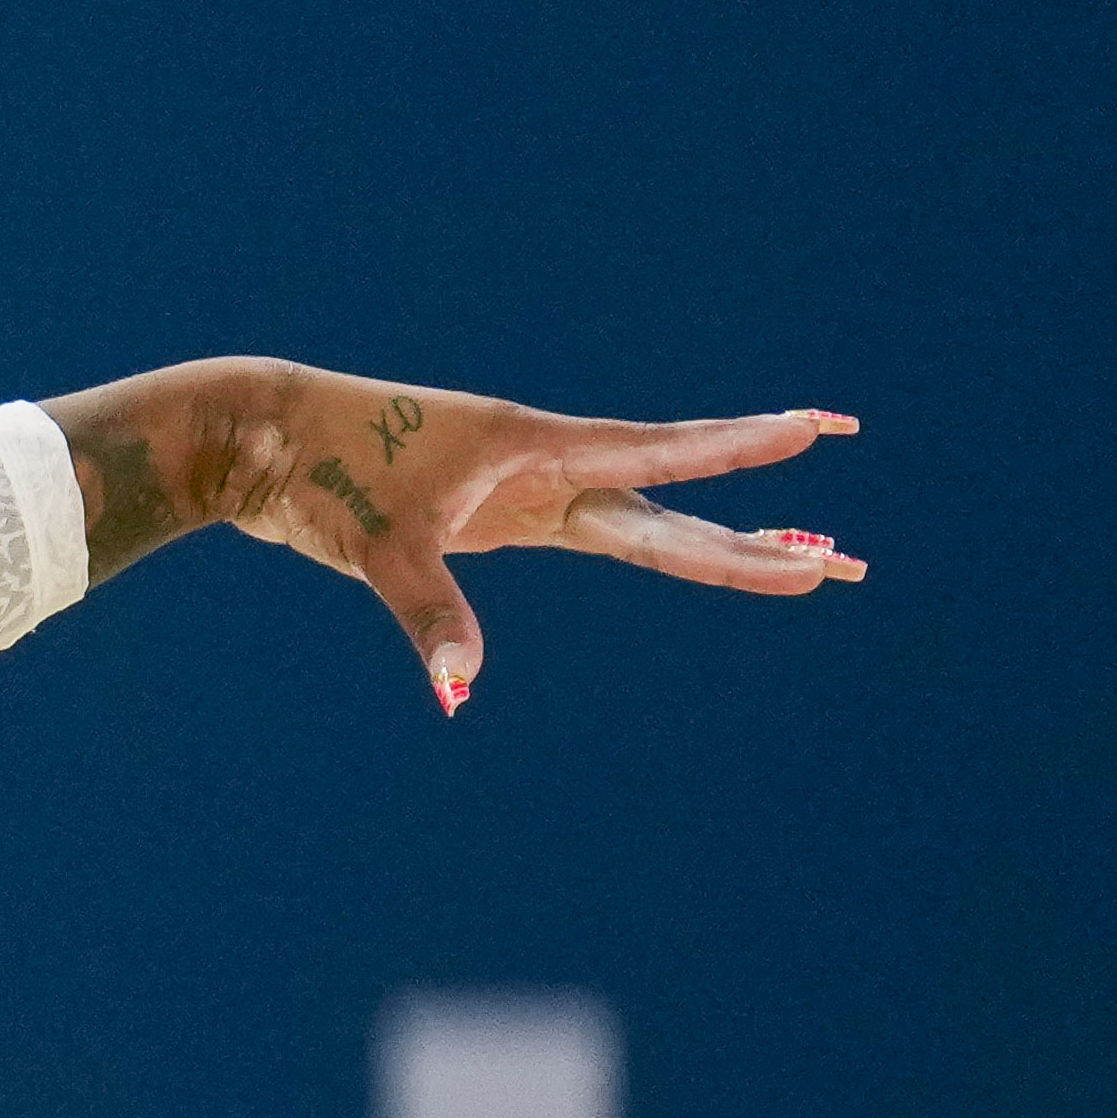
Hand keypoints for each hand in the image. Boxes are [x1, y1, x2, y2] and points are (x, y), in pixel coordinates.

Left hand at [48, 363, 865, 713]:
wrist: (266, 438)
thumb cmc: (322, 472)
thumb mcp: (376, 546)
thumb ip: (429, 615)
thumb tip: (463, 691)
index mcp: (536, 448)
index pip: (663, 452)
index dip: (745, 445)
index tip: (824, 426)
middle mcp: (548, 466)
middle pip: (677, 510)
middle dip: (763, 538)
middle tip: (849, 564)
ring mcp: (530, 490)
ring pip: (650, 524)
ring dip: (726, 544)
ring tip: (810, 561)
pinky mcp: (502, 514)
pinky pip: (601, 532)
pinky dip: (658, 543)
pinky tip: (708, 552)